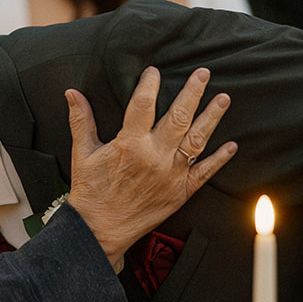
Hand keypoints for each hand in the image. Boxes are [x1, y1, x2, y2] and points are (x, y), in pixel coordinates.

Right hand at [63, 66, 235, 267]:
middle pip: (178, 116)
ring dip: (211, 118)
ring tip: (222, 99)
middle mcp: (154, 156)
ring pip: (196, 140)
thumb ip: (81, 120)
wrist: (99, 230)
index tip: (154, 72)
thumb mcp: (81, 153)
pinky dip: (219, 159)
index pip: (143, 104)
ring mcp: (171, 174)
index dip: (149, 84)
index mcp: (129, 143)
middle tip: (203, 74)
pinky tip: (231, 145)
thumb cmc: (91, 192)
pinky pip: (204, 172)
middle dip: (192, 92)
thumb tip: (72, 93)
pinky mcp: (180, 192)